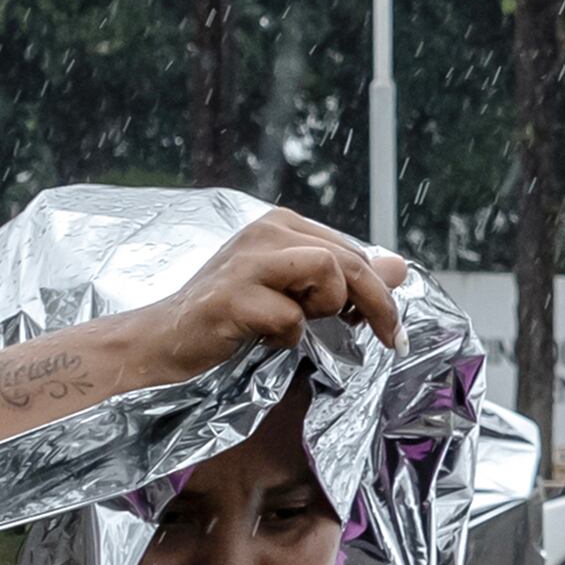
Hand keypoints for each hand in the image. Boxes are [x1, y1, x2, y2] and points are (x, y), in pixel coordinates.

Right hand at [136, 212, 403, 388]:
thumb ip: (343, 280)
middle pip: (348, 260)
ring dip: (324, 310)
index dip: (379, 291)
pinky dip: (286, 338)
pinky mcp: (231, 296)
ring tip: (295, 324)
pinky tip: (260, 337)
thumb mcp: (294, 294)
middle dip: (375, 304)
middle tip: (389, 339)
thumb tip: (400, 268)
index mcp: (282, 225)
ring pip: (326, 273)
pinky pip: (290, 318)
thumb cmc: (229, 316)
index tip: (389, 328)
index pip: (353, 251)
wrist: (164, 339)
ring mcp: (246, 261)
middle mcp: (265, 231)